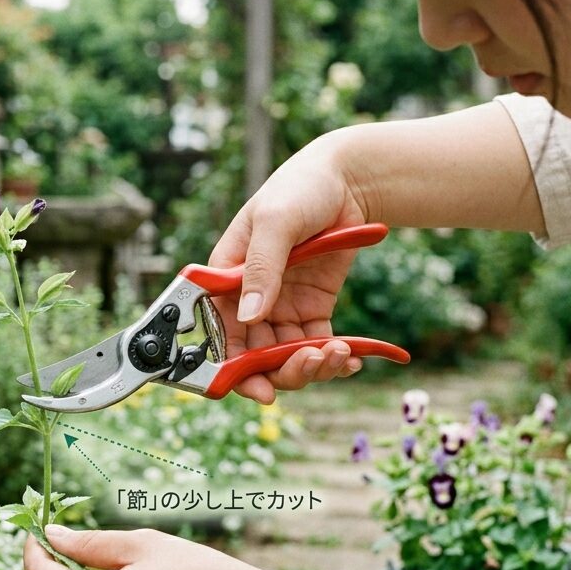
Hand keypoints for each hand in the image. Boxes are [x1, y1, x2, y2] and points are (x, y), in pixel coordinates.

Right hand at [209, 139, 370, 402]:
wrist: (349, 180)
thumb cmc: (300, 188)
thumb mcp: (275, 222)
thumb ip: (261, 268)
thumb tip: (250, 317)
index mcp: (226, 278)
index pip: (219, 332)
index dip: (234, 367)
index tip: (259, 388)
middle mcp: (249, 298)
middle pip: (253, 355)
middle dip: (281, 371)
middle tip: (311, 364)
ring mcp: (280, 307)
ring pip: (284, 357)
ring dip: (310, 366)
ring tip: (340, 355)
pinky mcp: (312, 309)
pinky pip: (315, 346)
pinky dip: (332, 359)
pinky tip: (351, 357)